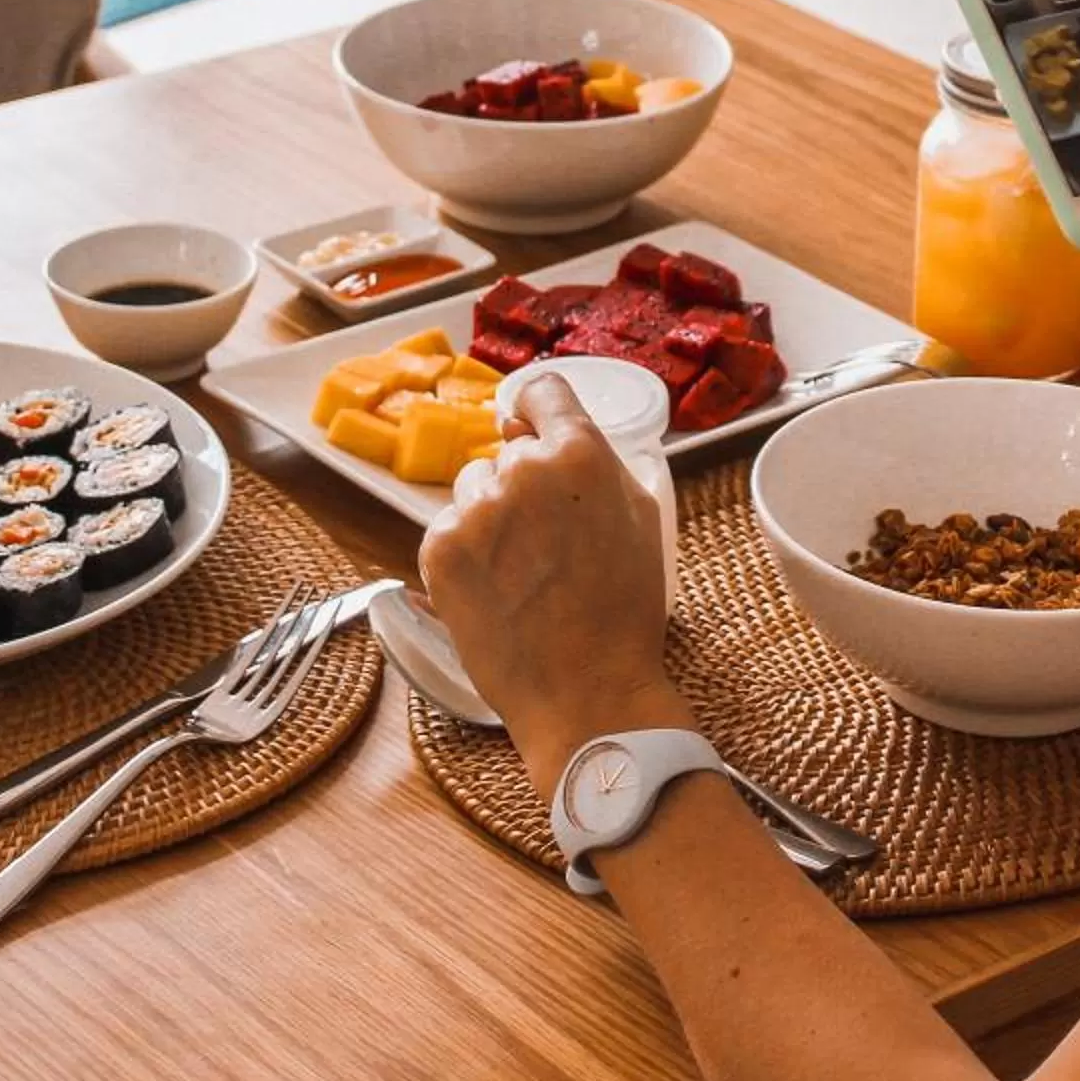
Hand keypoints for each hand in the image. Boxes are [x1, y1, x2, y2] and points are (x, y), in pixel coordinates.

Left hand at [417, 374, 687, 782]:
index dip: (538, 411)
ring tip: (521, 572)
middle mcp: (523, 469)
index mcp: (580, 453)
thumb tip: (549, 428)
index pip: (541, 389)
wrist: (586, 691)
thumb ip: (598, 462)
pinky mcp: (439, 548)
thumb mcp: (640, 518)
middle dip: (521, 483)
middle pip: (508, 451)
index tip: (533, 428)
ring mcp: (476, 509)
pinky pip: (448, 529)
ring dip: (490, 517)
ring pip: (473, 489)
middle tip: (545, 539)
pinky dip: (465, 554)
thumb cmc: (624, 611)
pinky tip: (495, 590)